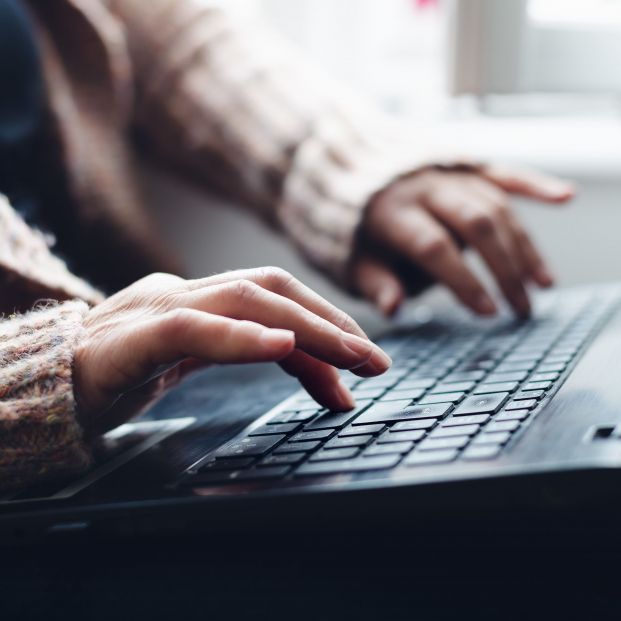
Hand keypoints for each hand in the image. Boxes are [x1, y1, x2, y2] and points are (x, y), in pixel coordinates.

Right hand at [73, 268, 390, 433]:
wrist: (43, 385)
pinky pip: (191, 330)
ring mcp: (156, 308)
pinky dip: (240, 337)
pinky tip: (282, 348)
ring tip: (352, 357)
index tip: (364, 359)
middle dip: (330, 322)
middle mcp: (185, 292)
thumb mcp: (198, 365)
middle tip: (376, 361)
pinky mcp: (130, 339)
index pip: (276, 296)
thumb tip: (326, 378)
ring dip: (307, 329)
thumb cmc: (122, 373)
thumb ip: (253, 358)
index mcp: (202, 297)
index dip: (326, 320)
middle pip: (270, 289)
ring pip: (243, 300)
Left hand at [352, 165, 574, 316]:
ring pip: (495, 204)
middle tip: (522, 308)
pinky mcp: (463, 165)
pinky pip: (502, 172)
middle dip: (503, 268)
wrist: (347, 169)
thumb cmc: (352, 229)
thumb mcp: (351, 260)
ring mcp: (446, 172)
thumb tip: (394, 307)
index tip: (488, 313)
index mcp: (391, 212)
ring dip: (523, 245)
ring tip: (541, 283)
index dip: (463, 280)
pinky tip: (565, 197)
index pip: (433, 247)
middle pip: (475, 223)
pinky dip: (535, 184)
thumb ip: (374, 282)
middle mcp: (424, 186)